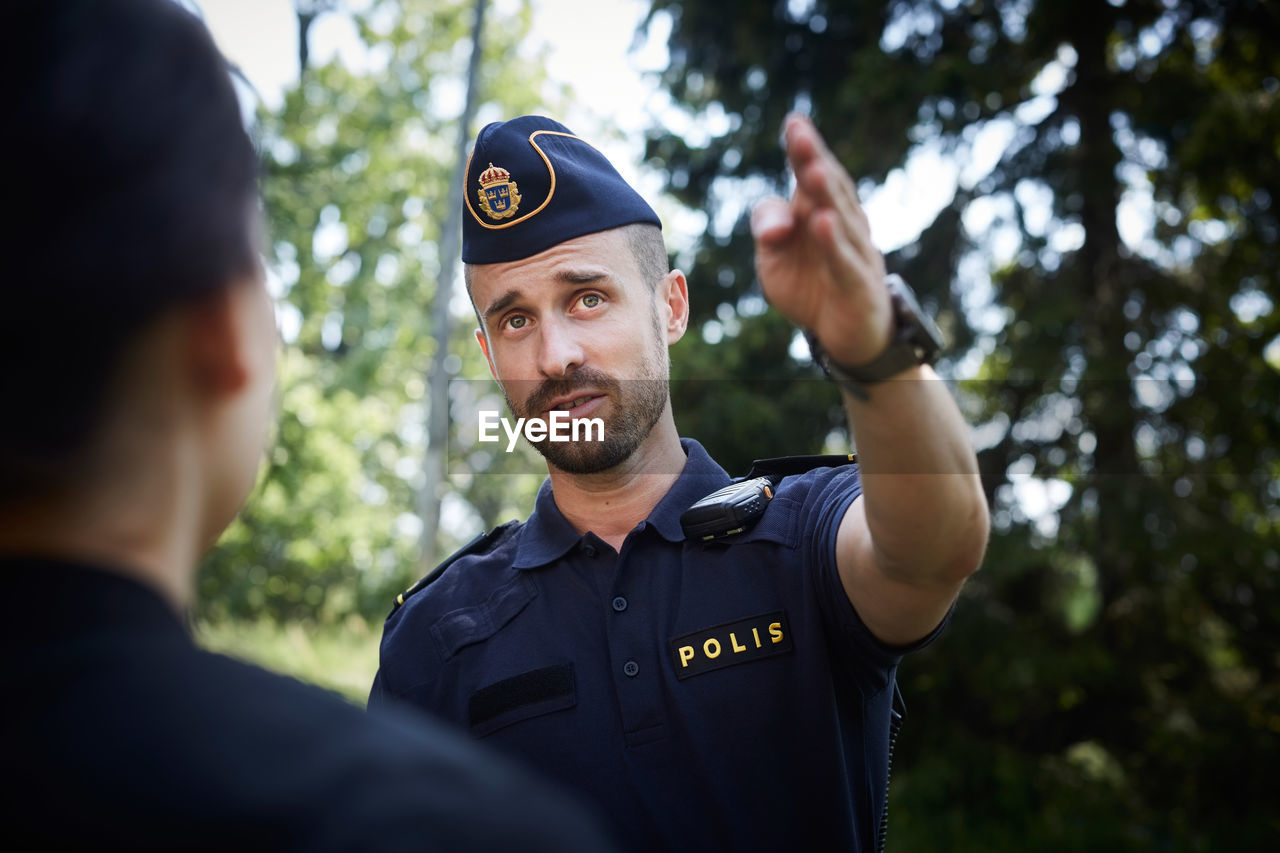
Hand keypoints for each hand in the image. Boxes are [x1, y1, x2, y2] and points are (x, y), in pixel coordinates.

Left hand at [751, 114, 890, 366]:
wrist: (845, 335)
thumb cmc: (810, 285)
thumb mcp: (774, 256)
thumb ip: (767, 228)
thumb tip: (774, 227)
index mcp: (820, 211)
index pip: (812, 176)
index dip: (805, 150)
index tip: (794, 122)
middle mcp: (844, 226)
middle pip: (829, 190)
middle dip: (814, 161)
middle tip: (800, 134)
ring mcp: (856, 255)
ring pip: (841, 221)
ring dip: (827, 196)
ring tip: (813, 170)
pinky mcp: (859, 287)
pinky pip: (845, 263)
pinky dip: (834, 244)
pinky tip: (823, 223)